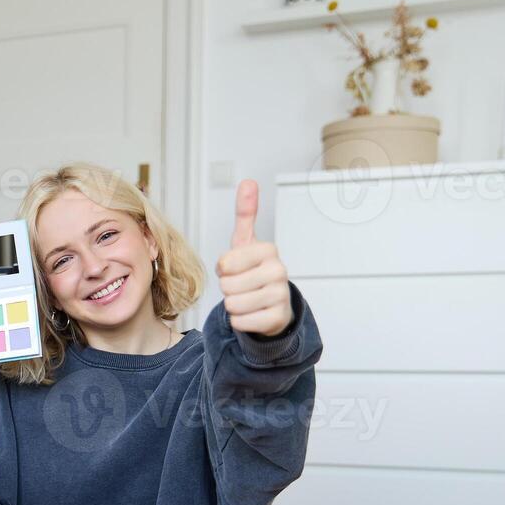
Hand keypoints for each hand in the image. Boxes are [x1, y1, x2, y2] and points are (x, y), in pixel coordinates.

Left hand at [216, 180, 292, 336]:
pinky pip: (240, 322)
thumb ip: (245, 213)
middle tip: (243, 286)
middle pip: (227, 286)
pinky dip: (240, 321)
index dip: (224, 269)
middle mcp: (279, 271)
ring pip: (232, 305)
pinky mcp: (277, 319)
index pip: (225, 263)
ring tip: (248, 299)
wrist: (273, 304)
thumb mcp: (246, 242)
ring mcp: (281, 295)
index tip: (237, 268)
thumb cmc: (254, 271)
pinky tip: (253, 314)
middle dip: (228, 289)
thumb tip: (248, 181)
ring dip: (233, 305)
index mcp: (268, 250)